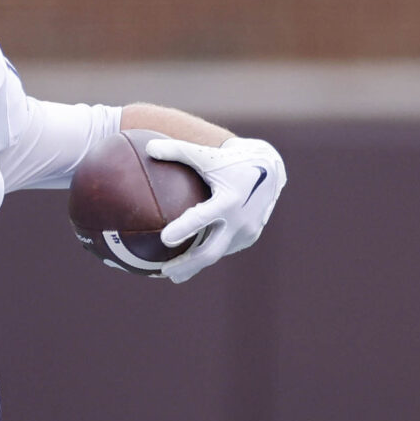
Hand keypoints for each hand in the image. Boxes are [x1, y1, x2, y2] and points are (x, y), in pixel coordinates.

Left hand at [145, 135, 285, 283]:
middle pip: (210, 252)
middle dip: (187, 265)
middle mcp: (240, 220)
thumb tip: (148, 148)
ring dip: (195, 265)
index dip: (184, 229)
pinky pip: (224, 249)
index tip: (164, 239)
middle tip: (164, 271)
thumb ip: (178, 151)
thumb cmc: (232, 160)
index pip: (202, 217)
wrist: (271, 169)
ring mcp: (247, 232)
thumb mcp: (208, 155)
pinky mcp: (249, 238)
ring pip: (216, 254)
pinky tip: (190, 262)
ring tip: (173, 272)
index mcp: (229, 200)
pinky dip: (207, 255)